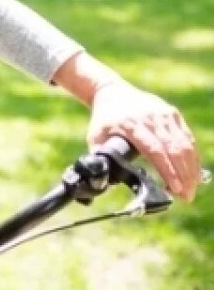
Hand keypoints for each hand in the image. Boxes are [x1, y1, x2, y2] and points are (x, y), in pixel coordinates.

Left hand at [88, 81, 200, 201]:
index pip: (155, 150)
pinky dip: (192, 156)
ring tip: (191, 188)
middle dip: (183, 175)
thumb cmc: (104, 119)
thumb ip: (100, 156)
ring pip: (185, 144)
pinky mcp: (172, 114)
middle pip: (174, 149)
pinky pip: (186, 137)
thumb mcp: (95, 136)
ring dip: (191, 168)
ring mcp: (164, 115)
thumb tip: (102, 177)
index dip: (167, 171)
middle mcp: (151, 118)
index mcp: (132, 125)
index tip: (175, 189)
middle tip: (186, 196)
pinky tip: (193, 172)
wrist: (112, 92)